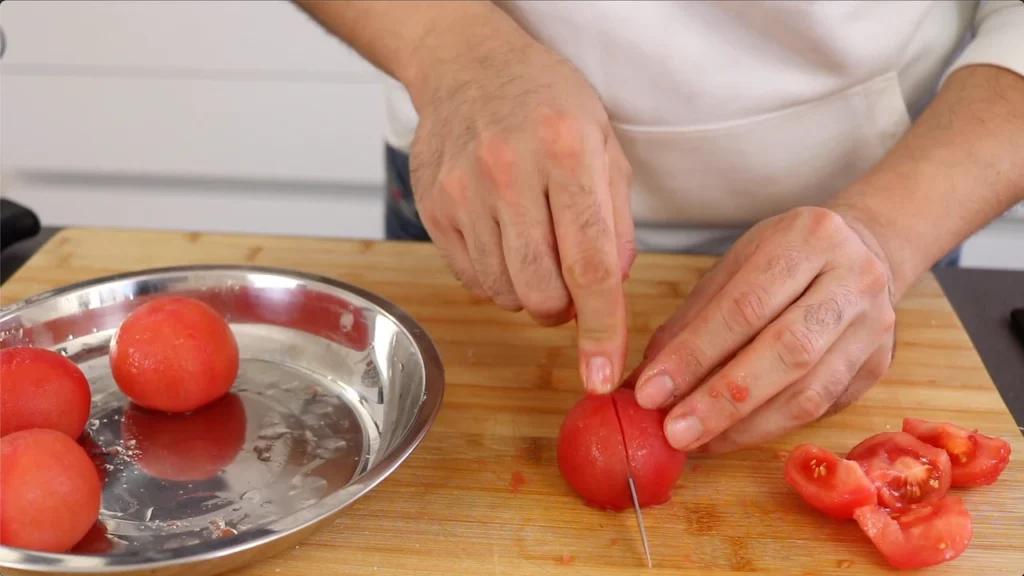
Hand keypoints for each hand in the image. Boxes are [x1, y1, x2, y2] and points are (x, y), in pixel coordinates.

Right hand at [408, 28, 633, 391]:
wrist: (467, 65)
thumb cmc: (546, 102)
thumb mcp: (604, 144)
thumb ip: (616, 221)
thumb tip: (612, 290)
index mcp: (566, 152)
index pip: (591, 265)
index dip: (602, 329)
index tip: (602, 374)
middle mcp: (508, 173)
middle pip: (541, 292)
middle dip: (565, 310)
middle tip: (572, 284)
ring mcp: (462, 192)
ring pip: (504, 292)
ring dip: (530, 292)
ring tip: (536, 249)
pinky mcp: (433, 208)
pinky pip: (472, 278)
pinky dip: (498, 278)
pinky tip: (505, 240)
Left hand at [633, 207, 896, 452]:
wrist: (866, 252)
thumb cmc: (784, 261)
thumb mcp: (734, 268)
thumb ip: (692, 321)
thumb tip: (646, 381)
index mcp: (810, 240)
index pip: (745, 306)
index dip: (694, 354)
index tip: (650, 392)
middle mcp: (854, 280)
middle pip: (786, 352)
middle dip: (722, 400)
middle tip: (674, 432)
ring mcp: (874, 327)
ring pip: (809, 393)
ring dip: (745, 427)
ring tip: (697, 444)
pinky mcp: (878, 367)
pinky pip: (820, 410)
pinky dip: (770, 428)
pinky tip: (730, 437)